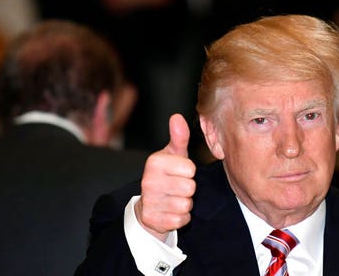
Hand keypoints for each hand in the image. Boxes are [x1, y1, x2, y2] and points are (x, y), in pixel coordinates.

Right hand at [134, 114, 195, 241]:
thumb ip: (179, 137)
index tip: (179, 172)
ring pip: (186, 205)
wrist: (148, 204)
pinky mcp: (153, 219)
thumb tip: (177, 117)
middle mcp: (149, 181)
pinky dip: (181, 217)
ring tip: (174, 198)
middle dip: (188, 189)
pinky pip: (181, 220)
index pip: (190, 169)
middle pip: (189, 188)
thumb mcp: (173, 155)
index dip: (189, 172)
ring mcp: (150, 201)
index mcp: (155, 163)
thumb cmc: (166, 175)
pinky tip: (171, 211)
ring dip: (185, 204)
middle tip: (178, 187)